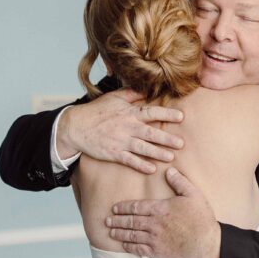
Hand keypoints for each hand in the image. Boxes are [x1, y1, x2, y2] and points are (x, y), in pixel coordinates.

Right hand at [57, 89, 184, 173]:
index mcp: (129, 113)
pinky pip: (129, 160)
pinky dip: (140, 165)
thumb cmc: (97, 111)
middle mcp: (127, 127)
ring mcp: (120, 141)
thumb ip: (132, 94)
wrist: (76, 126)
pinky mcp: (113, 153)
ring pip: (143, 148)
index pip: (152, 112)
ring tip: (171, 157)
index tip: (181, 117)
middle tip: (181, 144)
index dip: (167, 114)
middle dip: (167, 139)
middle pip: (151, 133)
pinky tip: (152, 170)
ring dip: (157, 153)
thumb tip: (148, 88)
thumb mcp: (114, 98)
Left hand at [106, 168, 220, 257]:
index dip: (123, 208)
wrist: (207, 244)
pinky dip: (129, 247)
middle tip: (107, 221)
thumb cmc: (201, 219)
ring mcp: (154, 239)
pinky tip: (123, 245)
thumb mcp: (194, 195)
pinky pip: (139, 249)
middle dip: (117, 221)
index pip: (136, 207)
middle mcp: (154, 224)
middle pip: (130, 221)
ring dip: (119, 234)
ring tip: (111, 232)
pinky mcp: (158, 252)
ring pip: (131, 235)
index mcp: (160, 209)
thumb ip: (180, 182)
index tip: (114, 208)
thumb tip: (169, 170)